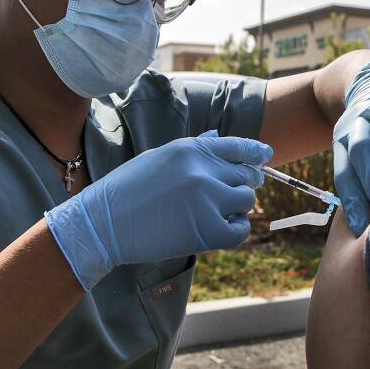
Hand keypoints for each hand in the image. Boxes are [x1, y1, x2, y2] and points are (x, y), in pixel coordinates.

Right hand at [45, 130, 272, 289]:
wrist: (103, 223)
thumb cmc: (128, 189)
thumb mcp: (160, 157)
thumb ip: (195, 148)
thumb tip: (219, 136)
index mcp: (192, 150)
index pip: (239, 147)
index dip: (256, 152)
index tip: (265, 157)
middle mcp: (204, 172)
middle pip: (247, 176)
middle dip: (243, 184)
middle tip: (231, 193)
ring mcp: (208, 202)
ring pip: (247, 202)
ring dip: (236, 207)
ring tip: (215, 213)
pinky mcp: (208, 232)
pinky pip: (240, 230)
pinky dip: (234, 230)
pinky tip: (218, 229)